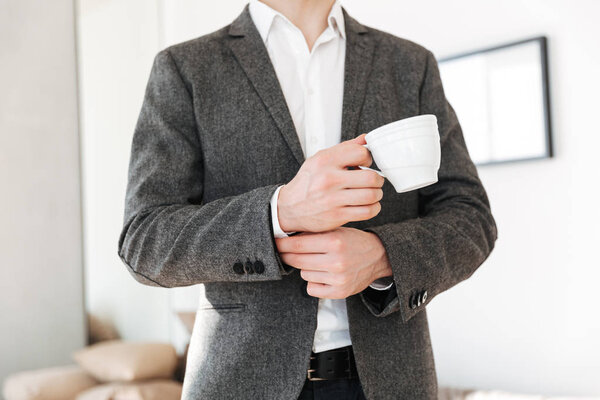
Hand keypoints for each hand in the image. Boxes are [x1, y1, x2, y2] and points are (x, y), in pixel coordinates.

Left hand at [276, 227, 392, 298]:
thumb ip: (313, 234)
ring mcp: (338, 278)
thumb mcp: (336, 230)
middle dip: (288, 255)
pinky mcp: (340, 292)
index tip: (275, 243)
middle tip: (285, 252)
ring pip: (304, 274)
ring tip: (318, 262)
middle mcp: (336, 261)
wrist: (378, 257)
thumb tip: (285, 238)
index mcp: (334, 241)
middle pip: (297, 260)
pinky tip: (322, 274)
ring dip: (306, 268)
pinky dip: (313, 282)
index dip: (282, 244)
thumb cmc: (353, 241)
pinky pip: (311, 288)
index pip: (297, 244)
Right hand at [277, 134, 384, 232]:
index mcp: (325, 161)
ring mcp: (332, 199)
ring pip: (371, 195)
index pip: (361, 153)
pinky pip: (366, 211)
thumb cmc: (307, 182)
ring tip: (372, 193)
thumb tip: (365, 139)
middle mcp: (328, 179)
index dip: (368, 158)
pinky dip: (373, 208)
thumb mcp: (320, 159)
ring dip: (377, 194)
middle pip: (371, 177)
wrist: (288, 208)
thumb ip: (344, 149)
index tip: (365, 164)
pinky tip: (368, 205)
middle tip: (374, 181)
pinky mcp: (336, 216)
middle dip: (378, 179)